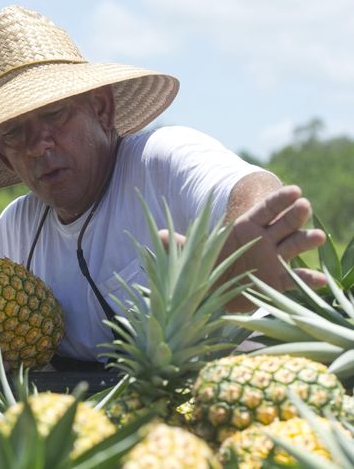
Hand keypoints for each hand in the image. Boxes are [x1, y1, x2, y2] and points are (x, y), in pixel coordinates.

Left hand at [161, 185, 326, 299]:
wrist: (216, 291)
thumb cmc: (208, 265)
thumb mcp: (193, 256)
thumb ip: (182, 245)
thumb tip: (158, 233)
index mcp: (245, 229)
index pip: (265, 210)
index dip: (278, 200)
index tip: (293, 190)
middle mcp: (264, 241)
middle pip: (283, 223)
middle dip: (294, 214)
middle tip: (304, 205)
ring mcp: (274, 260)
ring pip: (293, 246)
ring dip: (306, 240)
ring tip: (317, 236)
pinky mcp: (278, 281)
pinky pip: (296, 279)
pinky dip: (310, 279)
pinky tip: (322, 279)